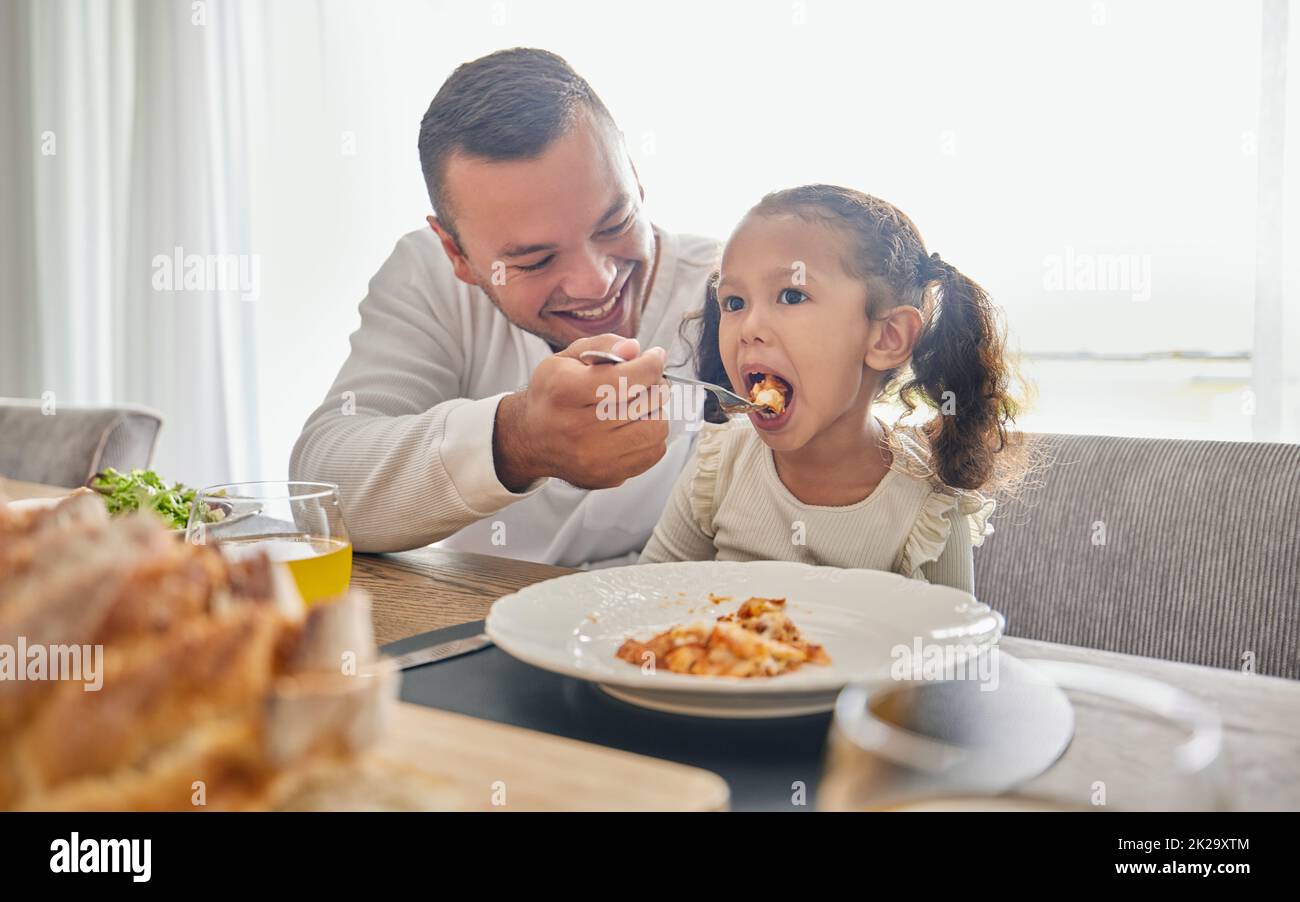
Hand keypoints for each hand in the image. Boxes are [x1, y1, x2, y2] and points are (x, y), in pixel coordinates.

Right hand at [493, 334, 670, 490]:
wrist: (532, 438)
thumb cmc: (553, 393)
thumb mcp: (567, 358)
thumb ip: (603, 346)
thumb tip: (635, 350)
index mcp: (564, 391)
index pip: (625, 378)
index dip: (651, 364)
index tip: (655, 357)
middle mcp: (577, 427)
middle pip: (644, 402)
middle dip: (656, 385)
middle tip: (649, 379)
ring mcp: (593, 456)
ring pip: (655, 429)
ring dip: (657, 410)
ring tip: (643, 402)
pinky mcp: (607, 475)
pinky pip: (653, 452)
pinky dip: (653, 434)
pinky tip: (638, 424)